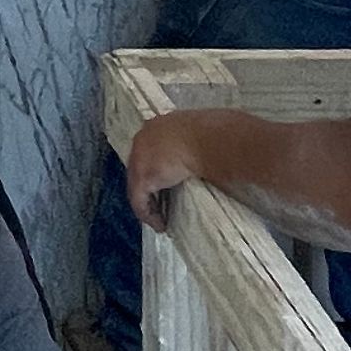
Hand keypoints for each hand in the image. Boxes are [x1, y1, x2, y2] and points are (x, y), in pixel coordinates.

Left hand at [124, 111, 205, 231]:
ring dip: (149, 203)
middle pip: (139, 167)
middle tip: (159, 203)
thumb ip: (191, 144)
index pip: (149, 150)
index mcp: (157, 126)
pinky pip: (140, 201)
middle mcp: (143, 139)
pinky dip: (149, 214)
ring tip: (160, 218)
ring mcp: (139, 157)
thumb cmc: (213, 135)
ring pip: (137, 186)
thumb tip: (203, 154)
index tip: (164, 183)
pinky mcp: (143, 177)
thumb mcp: (198, 135)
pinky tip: (160, 224)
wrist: (209, 140)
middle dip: (149, 187)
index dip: (156, 168)